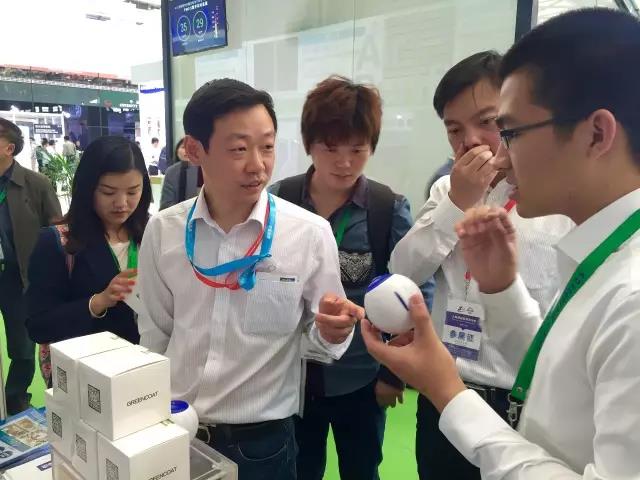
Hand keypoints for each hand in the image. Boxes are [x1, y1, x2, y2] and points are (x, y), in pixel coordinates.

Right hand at [92, 269, 136, 313]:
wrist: (104, 299)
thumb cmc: (115, 290)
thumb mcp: (121, 285)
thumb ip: (128, 282)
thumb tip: (138, 279)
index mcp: (117, 279)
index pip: (122, 273)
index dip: (129, 271)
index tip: (136, 270)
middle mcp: (113, 283)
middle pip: (118, 280)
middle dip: (126, 280)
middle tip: (134, 282)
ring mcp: (110, 290)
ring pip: (115, 288)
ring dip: (123, 288)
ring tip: (130, 290)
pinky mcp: (109, 297)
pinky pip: (113, 297)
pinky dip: (118, 297)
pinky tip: (124, 297)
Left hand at [315, 294, 363, 343]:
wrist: (327, 314)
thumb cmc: (331, 304)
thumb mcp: (328, 297)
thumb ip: (328, 298)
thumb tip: (330, 302)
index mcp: (351, 308)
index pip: (358, 311)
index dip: (359, 313)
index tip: (359, 316)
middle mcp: (352, 320)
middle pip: (345, 322)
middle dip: (329, 320)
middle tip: (317, 316)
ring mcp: (348, 330)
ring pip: (340, 332)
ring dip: (326, 328)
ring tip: (318, 322)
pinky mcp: (342, 338)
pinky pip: (335, 339)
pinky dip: (326, 334)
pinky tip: (321, 328)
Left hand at [361, 294, 465, 412]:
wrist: (448, 392)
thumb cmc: (435, 367)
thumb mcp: (428, 339)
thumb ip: (420, 318)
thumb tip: (413, 297)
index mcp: (392, 358)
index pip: (371, 345)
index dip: (366, 332)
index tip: (365, 319)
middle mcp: (394, 363)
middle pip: (381, 346)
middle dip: (380, 332)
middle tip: (382, 317)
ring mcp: (403, 367)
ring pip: (394, 349)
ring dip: (397, 336)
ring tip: (405, 322)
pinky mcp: (412, 369)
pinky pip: (404, 352)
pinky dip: (407, 342)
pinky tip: (418, 334)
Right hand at [449, 145, 497, 210]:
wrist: (460, 199)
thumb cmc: (458, 182)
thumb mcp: (455, 168)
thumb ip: (459, 155)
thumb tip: (464, 143)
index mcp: (459, 167)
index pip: (472, 153)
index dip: (481, 148)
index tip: (485, 147)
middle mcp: (467, 172)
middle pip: (482, 157)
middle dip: (488, 152)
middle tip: (489, 153)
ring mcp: (477, 179)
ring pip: (489, 164)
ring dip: (493, 159)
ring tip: (492, 159)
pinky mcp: (484, 184)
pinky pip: (493, 172)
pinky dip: (495, 168)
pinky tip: (493, 167)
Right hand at [454, 207, 516, 293]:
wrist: (493, 281)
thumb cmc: (505, 265)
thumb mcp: (506, 251)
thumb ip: (500, 234)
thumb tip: (492, 216)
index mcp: (503, 227)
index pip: (498, 211)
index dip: (492, 211)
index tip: (489, 218)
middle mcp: (490, 225)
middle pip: (482, 210)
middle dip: (479, 214)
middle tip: (479, 224)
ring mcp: (477, 231)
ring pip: (470, 216)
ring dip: (468, 219)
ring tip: (471, 231)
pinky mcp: (466, 239)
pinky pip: (460, 228)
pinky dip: (459, 227)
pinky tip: (461, 234)